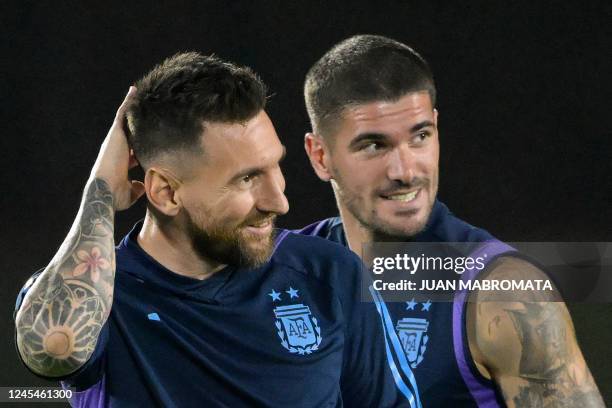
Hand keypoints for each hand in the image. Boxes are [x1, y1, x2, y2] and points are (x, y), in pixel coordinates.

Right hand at [90, 86, 144, 209]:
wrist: (105, 191)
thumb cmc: (116, 196)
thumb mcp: (131, 192)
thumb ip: (139, 187)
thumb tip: (146, 185)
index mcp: (123, 161)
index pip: (134, 149)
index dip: (143, 144)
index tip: (153, 139)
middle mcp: (119, 148)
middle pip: (131, 131)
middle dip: (140, 123)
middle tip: (151, 110)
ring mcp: (116, 140)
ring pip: (127, 119)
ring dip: (134, 106)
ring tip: (141, 93)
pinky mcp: (116, 133)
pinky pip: (123, 113)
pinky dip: (128, 102)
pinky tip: (134, 90)